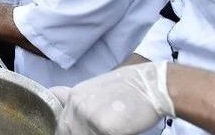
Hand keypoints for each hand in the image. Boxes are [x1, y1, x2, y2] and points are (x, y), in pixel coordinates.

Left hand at [53, 62, 174, 134]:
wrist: (152, 84)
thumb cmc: (130, 91)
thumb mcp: (96, 91)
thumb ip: (80, 104)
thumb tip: (68, 123)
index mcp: (73, 95)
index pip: (62, 125)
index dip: (70, 131)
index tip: (85, 130)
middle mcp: (76, 103)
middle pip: (69, 132)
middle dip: (84, 134)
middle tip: (102, 129)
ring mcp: (88, 114)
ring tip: (112, 128)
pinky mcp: (102, 126)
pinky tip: (120, 130)